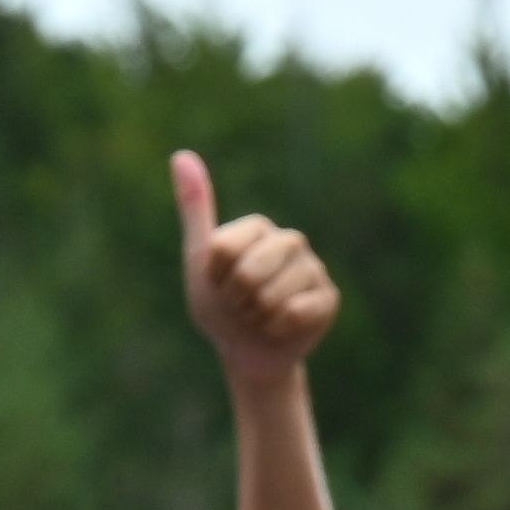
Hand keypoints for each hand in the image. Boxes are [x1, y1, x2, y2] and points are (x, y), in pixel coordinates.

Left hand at [177, 153, 339, 380]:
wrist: (248, 353)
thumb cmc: (220, 307)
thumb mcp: (200, 260)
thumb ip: (195, 210)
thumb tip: (181, 155)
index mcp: (258, 227)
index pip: (223, 249)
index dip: (215, 278)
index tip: (219, 285)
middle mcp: (290, 240)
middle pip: (248, 272)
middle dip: (236, 300)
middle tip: (241, 305)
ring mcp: (313, 268)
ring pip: (272, 295)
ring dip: (257, 317)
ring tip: (261, 317)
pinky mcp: (328, 297)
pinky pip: (296, 312)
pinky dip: (279, 328)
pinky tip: (282, 327)